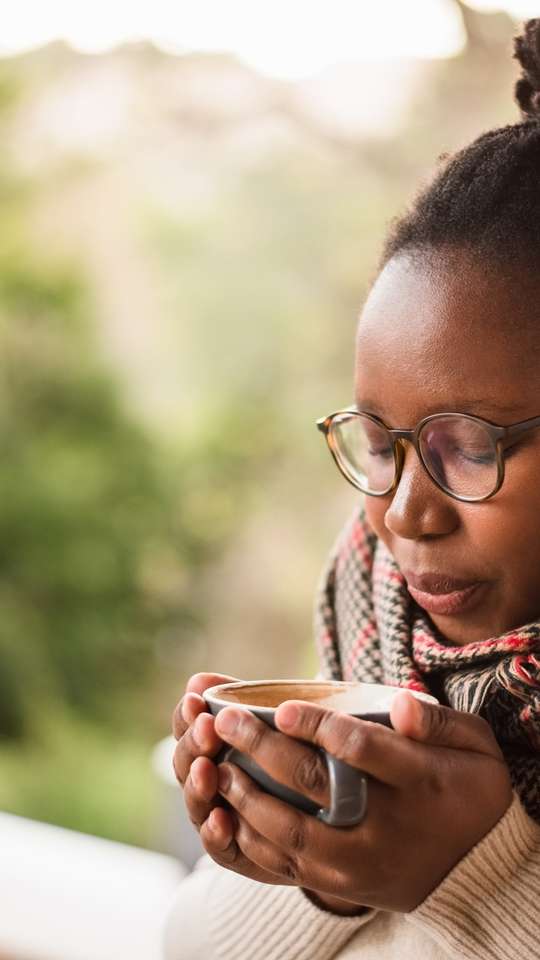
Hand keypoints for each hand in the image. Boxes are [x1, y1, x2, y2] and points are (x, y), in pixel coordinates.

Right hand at [172, 672, 292, 886]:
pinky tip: (222, 820)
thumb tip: (198, 678)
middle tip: (207, 730)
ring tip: (207, 770)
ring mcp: (219, 815)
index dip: (186, 715)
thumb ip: (241, 700)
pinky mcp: (238, 851)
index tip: (197, 700)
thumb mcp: (275, 721)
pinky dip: (215, 833)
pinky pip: (219, 847)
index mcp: (212, 744)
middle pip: (185, 762)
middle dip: (193, 745)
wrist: (337, 812)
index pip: (186, 726)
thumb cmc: (299, 750)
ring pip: (196, 803)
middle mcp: (208, 780)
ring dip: (198, 786)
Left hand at [210, 693, 512, 911]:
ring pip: (291, 833)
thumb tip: (401, 704)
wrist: (474, 870)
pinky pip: (286, 867)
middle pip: (314, 785)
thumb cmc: (468, 789)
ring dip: (247, 797)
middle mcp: (387, 827)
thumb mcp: (475, 747)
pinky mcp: (340, 884)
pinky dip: (251, 840)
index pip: (361, 749)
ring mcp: (360, 863)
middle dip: (262, 749)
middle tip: (224, 720)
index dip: (316, 727)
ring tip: (217, 765)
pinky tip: (227, 812)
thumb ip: (438, 722)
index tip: (278, 707)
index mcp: (421, 783)